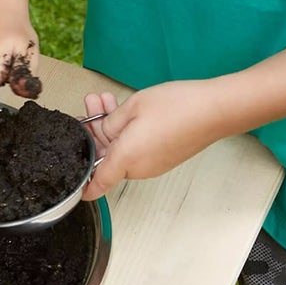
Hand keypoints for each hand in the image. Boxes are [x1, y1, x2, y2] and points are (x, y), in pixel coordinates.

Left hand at [80, 80, 238, 200]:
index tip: (70, 179)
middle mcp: (139, 168)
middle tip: (89, 106)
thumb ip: (110, 122)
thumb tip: (103, 133)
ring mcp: (153, 164)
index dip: (80, 185)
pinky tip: (123, 108)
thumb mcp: (133, 107)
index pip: (96, 184)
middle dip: (93, 131)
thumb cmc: (177, 107)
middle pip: (106, 157)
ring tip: (103, 99)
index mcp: (126, 160)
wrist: (215, 109)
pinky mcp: (164, 157)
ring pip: (121, 149)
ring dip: (110, 126)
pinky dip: (126, 130)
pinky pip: (137, 148)